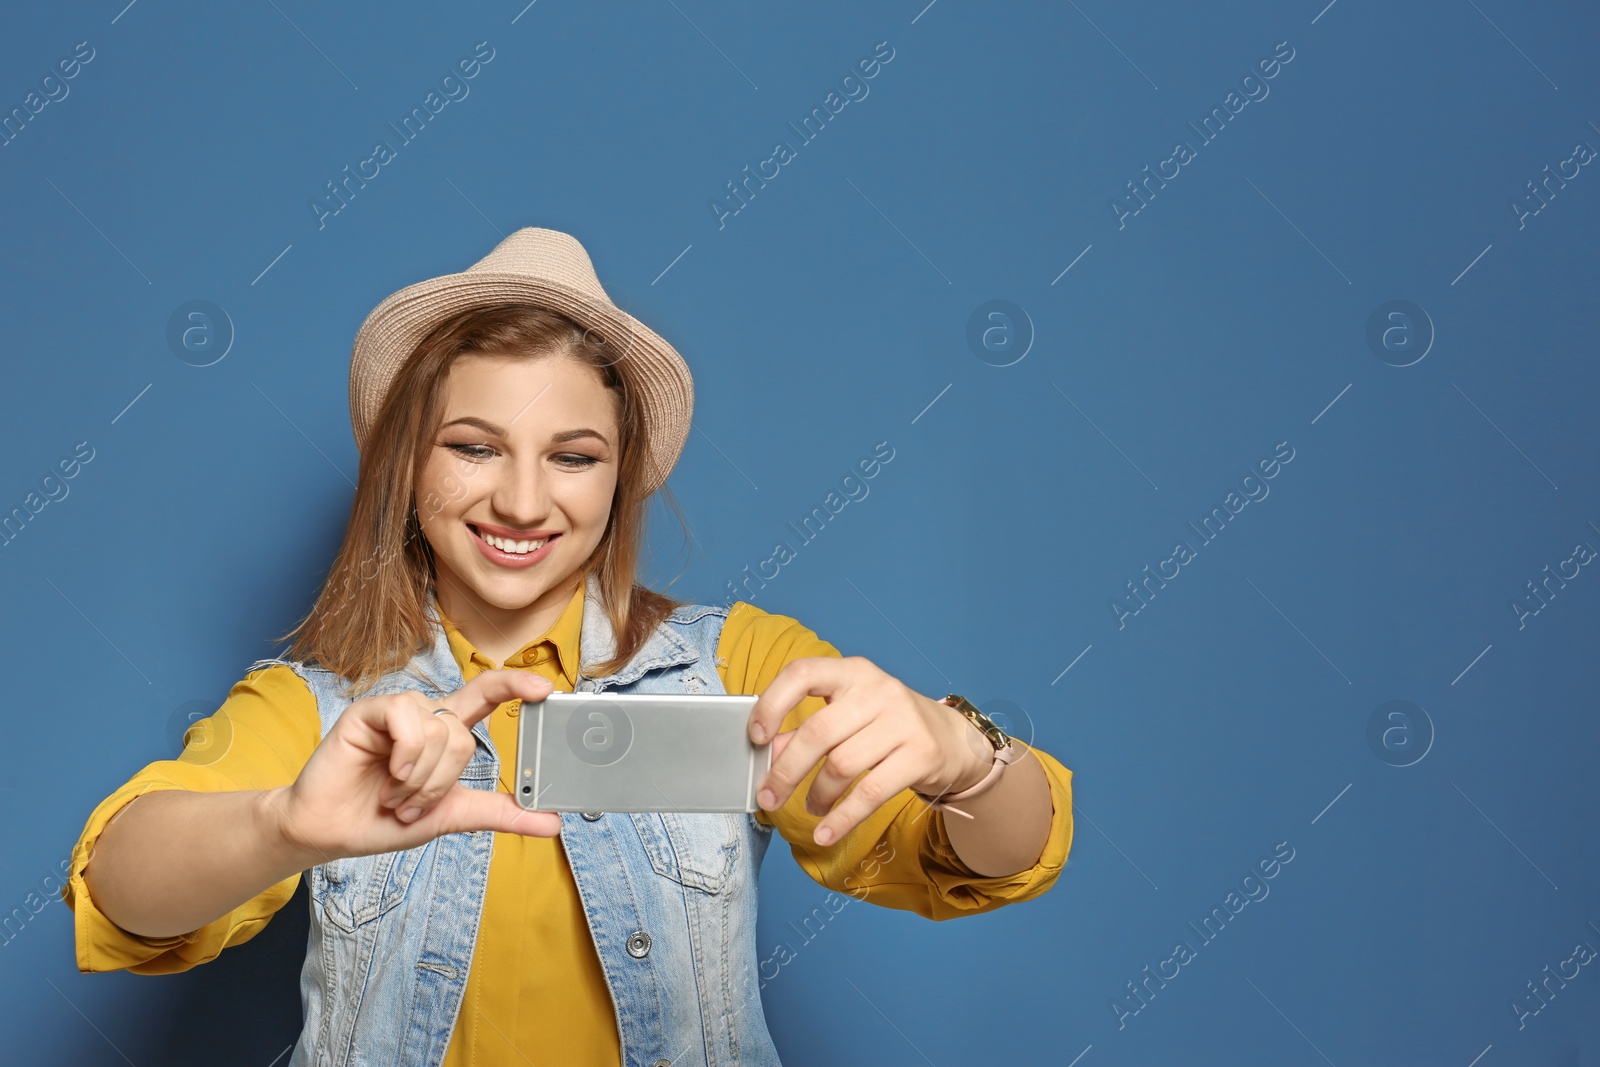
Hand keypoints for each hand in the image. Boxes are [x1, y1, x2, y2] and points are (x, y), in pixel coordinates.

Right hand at [269, 669, 562, 864]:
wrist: (331, 833)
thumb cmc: (385, 819)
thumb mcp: (452, 815)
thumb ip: (500, 813)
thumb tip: (553, 823)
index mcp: (447, 733)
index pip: (488, 694)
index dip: (516, 684)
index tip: (545, 689)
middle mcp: (427, 716)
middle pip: (464, 736)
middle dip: (441, 784)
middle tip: (411, 805)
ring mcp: (398, 711)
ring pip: (440, 732)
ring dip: (420, 779)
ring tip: (392, 794)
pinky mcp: (370, 711)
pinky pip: (408, 719)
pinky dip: (406, 756)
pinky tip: (387, 775)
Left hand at [747, 656, 994, 845]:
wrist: (952, 740)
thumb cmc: (887, 726)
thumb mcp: (850, 716)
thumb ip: (811, 730)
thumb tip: (771, 753)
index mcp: (853, 671)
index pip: (803, 673)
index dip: (772, 703)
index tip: (756, 736)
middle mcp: (878, 690)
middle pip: (818, 731)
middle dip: (785, 771)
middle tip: (768, 796)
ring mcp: (903, 721)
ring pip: (841, 765)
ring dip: (817, 795)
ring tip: (811, 808)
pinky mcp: (920, 754)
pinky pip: (871, 793)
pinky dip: (842, 818)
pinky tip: (826, 832)